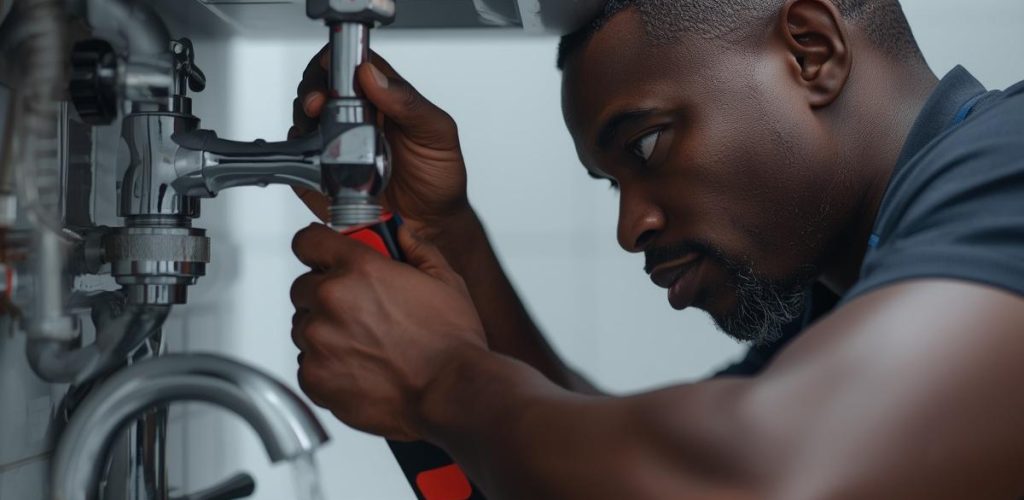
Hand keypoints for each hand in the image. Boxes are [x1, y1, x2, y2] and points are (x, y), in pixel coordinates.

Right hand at [289, 48, 470, 240]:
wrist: (432, 223)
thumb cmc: (438, 177)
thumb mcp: (437, 134)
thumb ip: (409, 103)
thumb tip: (373, 75)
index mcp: (383, 99)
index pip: (352, 65)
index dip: (336, 63)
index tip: (332, 75)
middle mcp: (356, 118)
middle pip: (320, 87)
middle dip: (312, 91)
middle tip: (318, 106)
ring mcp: (337, 145)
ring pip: (304, 119)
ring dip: (304, 121)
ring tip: (319, 134)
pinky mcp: (324, 174)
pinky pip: (299, 160)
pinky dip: (298, 156)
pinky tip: (315, 161)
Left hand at [289, 224, 486, 439]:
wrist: (451, 394)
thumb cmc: (451, 342)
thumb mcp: (445, 280)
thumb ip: (417, 248)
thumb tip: (401, 234)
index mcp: (360, 269)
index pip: (308, 242)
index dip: (318, 249)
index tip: (326, 259)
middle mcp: (332, 300)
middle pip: (304, 287)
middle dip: (326, 295)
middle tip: (359, 312)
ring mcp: (319, 340)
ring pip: (304, 327)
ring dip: (325, 332)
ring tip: (365, 346)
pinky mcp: (314, 377)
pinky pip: (307, 363)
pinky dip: (326, 366)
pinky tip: (360, 369)